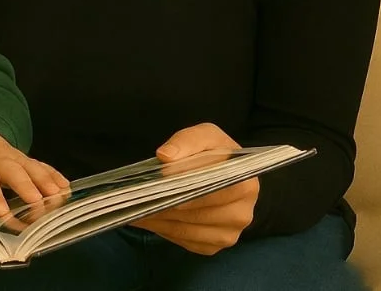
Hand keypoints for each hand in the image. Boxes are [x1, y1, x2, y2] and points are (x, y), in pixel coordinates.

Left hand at [0, 125, 68, 215]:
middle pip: (13, 170)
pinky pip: (43, 165)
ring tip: (59, 196)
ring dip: (45, 181)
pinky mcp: (27, 159)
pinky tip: (67, 188)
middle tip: (37, 202)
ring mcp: (16, 157)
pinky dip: (55, 175)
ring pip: (32, 167)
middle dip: (26, 185)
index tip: (1, 211)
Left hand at [130, 122, 258, 254]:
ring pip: (186, 230)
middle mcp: (241, 215)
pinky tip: (147, 217)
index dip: (183, 185)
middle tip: (138, 196)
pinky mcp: (214, 246)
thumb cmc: (215, 152)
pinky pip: (184, 241)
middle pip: (195, 212)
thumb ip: (187, 141)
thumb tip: (165, 157)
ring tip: (135, 206)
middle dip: (166, 203)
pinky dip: (163, 230)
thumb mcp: (205, 135)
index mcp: (245, 185)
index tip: (159, 180)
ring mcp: (228, 234)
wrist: (224, 172)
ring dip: (159, 219)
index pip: (210, 189)